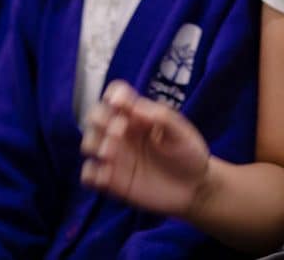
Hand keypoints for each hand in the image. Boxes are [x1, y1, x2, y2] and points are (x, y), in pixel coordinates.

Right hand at [80, 80, 209, 215]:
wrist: (195, 188)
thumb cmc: (189, 154)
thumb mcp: (181, 131)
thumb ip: (160, 116)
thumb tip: (134, 107)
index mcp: (139, 116)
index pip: (116, 95)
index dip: (113, 96)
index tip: (120, 104)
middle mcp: (124, 133)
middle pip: (95, 116)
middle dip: (100, 120)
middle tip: (119, 131)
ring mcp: (117, 157)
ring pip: (88, 143)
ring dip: (94, 144)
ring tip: (111, 153)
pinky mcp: (113, 182)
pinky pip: (88, 175)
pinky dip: (91, 173)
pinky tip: (108, 176)